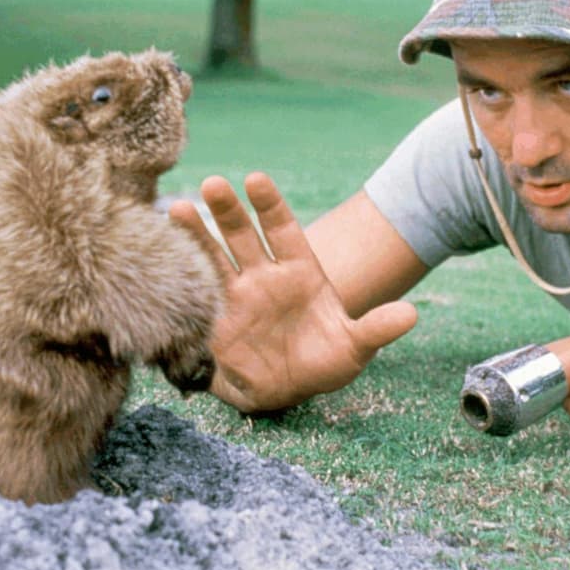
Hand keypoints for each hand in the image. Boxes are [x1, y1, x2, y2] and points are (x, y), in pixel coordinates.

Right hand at [168, 172, 416, 413]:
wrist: (287, 390)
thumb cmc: (323, 362)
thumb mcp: (354, 348)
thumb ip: (376, 329)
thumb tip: (411, 314)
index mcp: (299, 270)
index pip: (283, 229)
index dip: (269, 204)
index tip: (256, 179)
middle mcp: (263, 274)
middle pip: (243, 234)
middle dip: (228, 210)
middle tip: (213, 185)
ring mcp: (234, 293)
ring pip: (212, 255)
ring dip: (195, 233)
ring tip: (176, 209)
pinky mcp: (211, 319)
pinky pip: (192, 291)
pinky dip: (177, 273)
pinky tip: (158, 251)